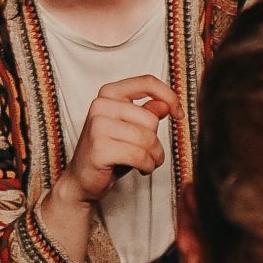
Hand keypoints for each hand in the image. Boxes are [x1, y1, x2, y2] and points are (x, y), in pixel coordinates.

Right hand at [54, 75, 175, 208]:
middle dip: (156, 142)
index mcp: (109, 93)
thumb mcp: (131, 129)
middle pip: (150, 119)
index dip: (169, 96)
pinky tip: (140, 169)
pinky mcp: (100, 147)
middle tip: (150, 154)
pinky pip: (139, 156)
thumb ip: (146, 113)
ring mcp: (98, 125)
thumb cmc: (109, 152)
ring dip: (154, 157)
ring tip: (146, 163)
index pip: (147, 82)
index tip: (179, 113)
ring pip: (147, 139)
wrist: (83, 180)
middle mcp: (101, 105)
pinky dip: (147, 166)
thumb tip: (166, 104)